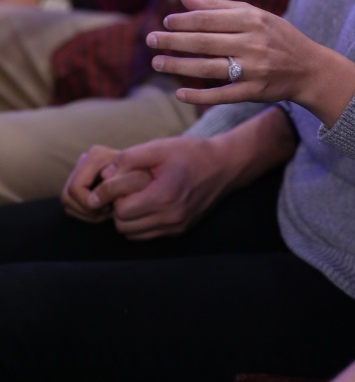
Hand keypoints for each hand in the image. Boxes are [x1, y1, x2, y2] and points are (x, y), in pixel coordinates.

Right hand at [61, 144, 150, 224]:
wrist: (146, 175)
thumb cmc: (145, 177)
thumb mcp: (139, 179)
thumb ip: (121, 185)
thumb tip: (93, 201)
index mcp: (96, 155)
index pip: (76, 188)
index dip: (89, 203)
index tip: (108, 208)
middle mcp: (84, 159)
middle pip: (68, 196)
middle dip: (88, 210)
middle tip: (108, 211)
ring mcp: (79, 171)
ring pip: (67, 201)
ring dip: (87, 212)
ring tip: (107, 210)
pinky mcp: (78, 183)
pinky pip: (70, 205)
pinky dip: (86, 213)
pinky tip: (103, 210)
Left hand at [63, 134, 248, 239]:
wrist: (224, 165)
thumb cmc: (190, 153)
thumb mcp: (159, 147)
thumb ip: (129, 159)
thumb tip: (104, 176)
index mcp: (165, 195)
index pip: (121, 209)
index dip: (111, 194)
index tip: (110, 181)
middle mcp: (172, 217)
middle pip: (123, 225)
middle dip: (118, 205)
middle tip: (125, 187)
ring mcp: (176, 226)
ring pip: (133, 234)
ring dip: (128, 216)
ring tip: (135, 195)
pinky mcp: (179, 231)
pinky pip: (147, 234)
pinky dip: (140, 222)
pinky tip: (147, 203)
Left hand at [147, 0, 354, 126]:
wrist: (310, 69)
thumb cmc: (278, 37)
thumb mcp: (255, 15)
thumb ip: (219, 6)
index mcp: (252, 20)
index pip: (209, 19)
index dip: (184, 20)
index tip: (166, 22)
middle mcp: (252, 43)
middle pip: (204, 42)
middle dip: (174, 41)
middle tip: (150, 40)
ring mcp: (253, 69)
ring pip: (208, 68)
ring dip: (179, 66)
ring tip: (158, 63)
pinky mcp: (254, 91)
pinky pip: (222, 95)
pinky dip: (199, 96)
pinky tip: (180, 94)